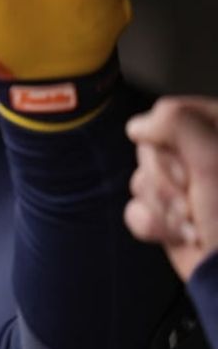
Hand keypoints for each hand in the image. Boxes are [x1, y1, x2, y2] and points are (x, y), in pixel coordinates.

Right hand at [125, 98, 217, 279]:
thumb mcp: (211, 162)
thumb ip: (175, 124)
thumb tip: (138, 125)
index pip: (175, 114)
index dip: (173, 138)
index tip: (192, 161)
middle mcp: (205, 161)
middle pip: (152, 150)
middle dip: (165, 181)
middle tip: (194, 197)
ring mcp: (188, 190)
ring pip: (142, 180)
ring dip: (161, 207)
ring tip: (190, 222)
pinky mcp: (172, 216)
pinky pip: (137, 208)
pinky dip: (152, 224)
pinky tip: (177, 234)